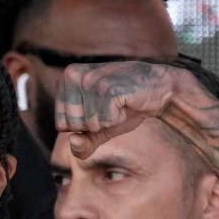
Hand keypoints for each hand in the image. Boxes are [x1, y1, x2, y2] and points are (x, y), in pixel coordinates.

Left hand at [55, 62, 178, 158]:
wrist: (158, 91)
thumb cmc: (125, 108)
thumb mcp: (98, 131)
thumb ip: (82, 144)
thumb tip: (73, 142)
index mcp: (66, 79)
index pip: (60, 124)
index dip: (83, 126)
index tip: (98, 109)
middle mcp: (73, 74)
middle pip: (72, 125)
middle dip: (94, 124)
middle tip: (110, 106)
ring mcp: (89, 79)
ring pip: (89, 125)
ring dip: (108, 121)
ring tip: (118, 103)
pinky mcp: (107, 88)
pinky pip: (104, 122)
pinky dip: (118, 119)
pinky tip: (126, 103)